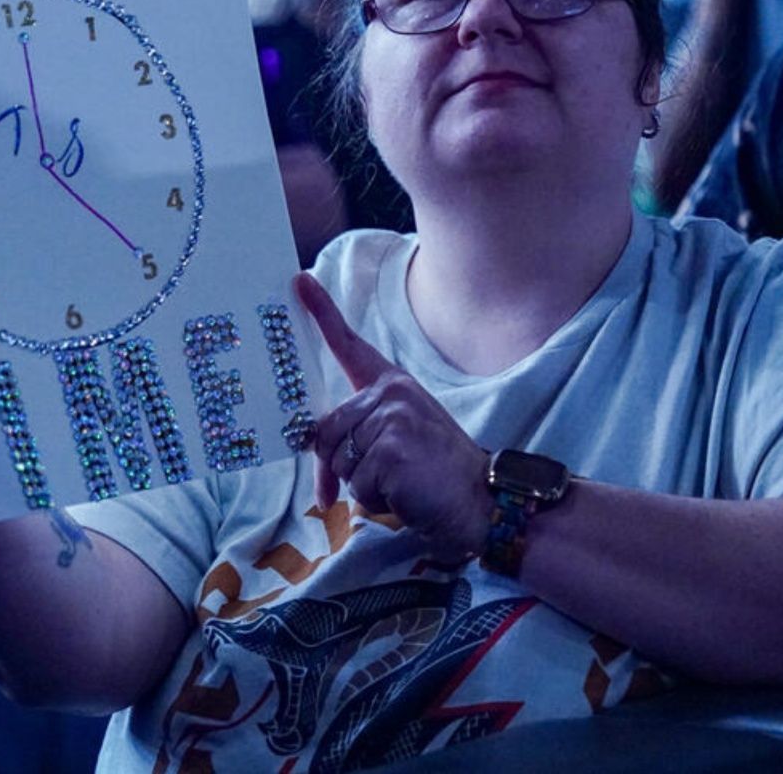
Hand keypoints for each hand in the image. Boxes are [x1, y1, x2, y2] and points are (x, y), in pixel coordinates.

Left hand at [294, 273, 491, 560]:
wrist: (482, 499)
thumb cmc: (435, 473)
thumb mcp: (398, 437)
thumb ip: (361, 429)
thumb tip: (313, 440)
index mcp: (392, 385)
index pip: (350, 345)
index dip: (322, 313)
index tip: (300, 281)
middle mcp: (391, 393)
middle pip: (325, 431)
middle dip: (339, 467)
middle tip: (380, 478)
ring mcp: (392, 419)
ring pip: (338, 461)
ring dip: (363, 485)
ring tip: (402, 482)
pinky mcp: (392, 450)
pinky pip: (357, 485)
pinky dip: (376, 500)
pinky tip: (407, 494)